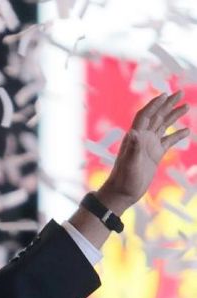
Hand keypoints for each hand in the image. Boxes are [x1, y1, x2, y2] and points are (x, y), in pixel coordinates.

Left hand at [98, 91, 189, 213]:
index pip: (145, 116)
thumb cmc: (123, 179)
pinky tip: (187, 130)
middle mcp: (142, 138)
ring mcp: (149, 146)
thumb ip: (133, 148)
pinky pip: (168, 141)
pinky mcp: (155, 155)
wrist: (123, 193)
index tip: (165, 95)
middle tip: (179, 93)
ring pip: (163, 126)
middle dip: (167, 104)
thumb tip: (133, 132)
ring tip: (186, 106)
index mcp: (134, 137)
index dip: (154, 104)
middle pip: (156, 117)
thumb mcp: (129, 163)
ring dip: (173, 116)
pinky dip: (177, 135)